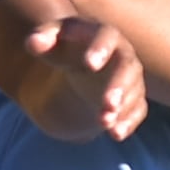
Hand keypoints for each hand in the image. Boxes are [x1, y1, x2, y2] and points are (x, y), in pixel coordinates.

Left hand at [11, 14, 146, 144]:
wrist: (81, 66)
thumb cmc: (66, 49)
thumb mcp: (52, 42)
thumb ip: (42, 39)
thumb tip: (33, 42)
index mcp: (103, 35)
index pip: (106, 37)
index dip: (100, 49)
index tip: (90, 63)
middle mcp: (122, 56)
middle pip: (127, 68)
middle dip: (119, 85)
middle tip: (108, 103)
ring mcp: (129, 79)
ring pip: (133, 92)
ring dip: (122, 107)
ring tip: (105, 122)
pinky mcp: (131, 100)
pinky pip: (137, 111)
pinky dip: (128, 122)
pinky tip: (116, 134)